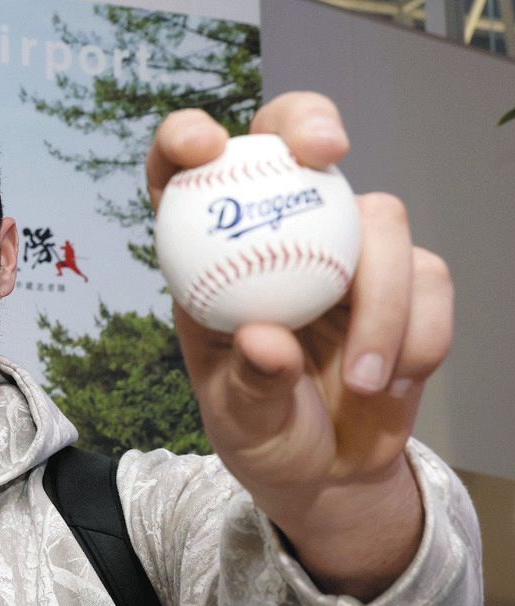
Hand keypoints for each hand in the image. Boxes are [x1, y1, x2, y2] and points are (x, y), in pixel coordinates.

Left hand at [147, 93, 451, 600]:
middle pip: (294, 144)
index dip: (184, 139)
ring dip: (383, 303)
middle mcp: (278, 237)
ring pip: (381, 218)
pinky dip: (420, 336)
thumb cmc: (264, 435)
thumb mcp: (242, 420)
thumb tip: (265, 339)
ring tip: (363, 381)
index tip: (204, 146)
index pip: (184, 179)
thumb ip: (251, 381)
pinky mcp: (406, 279)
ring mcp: (346, 251)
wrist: (328, 473)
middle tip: (325, 152)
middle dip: (309, 124)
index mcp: (211, 260)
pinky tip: (393, 383)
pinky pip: (430, 278)